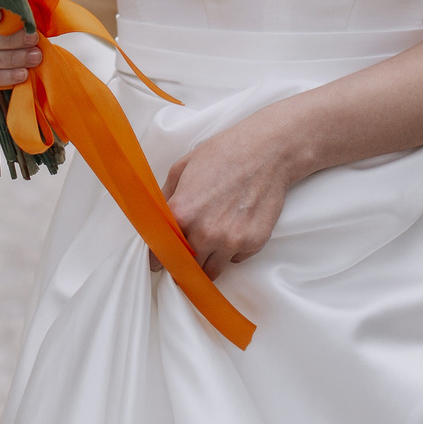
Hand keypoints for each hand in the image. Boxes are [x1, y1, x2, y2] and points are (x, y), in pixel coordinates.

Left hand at [162, 116, 303, 277]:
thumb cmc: (223, 154)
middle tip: (185, 254)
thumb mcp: (182, 167)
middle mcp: (205, 232)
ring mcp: (231, 240)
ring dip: (207, 263)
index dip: (157, 259)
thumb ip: (165, 198)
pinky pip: (236, 259)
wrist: (266, 152)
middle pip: (186, 268)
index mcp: (182, 212)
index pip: (160, 252)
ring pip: (212, 272)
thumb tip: (157, 220)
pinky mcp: (253, 243)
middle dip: (183, 264)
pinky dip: (232, 251)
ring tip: (209, 245)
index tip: (157, 263)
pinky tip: (234, 228)